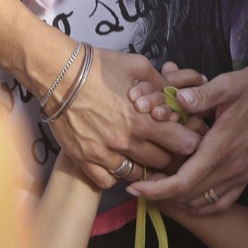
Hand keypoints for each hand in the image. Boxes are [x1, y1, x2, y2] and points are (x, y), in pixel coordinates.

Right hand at [48, 48, 202, 188]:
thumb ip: (160, 84)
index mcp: (141, 120)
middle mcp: (124, 142)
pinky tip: (117, 162)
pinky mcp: (83, 159)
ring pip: (135, 175)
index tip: (188, 139)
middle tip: (168, 148)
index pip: (179, 142)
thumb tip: (174, 96)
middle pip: (160, 162)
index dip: (188, 141)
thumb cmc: (99, 67)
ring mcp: (103, 154)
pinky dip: (114, 175)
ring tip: (142, 156)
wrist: (59, 74)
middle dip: (168, 155)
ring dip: (142, 168)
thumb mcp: (137, 66)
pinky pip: (106, 180)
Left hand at [125, 53, 247, 212]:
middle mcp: (232, 168)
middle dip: (160, 195)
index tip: (135, 188)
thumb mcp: (229, 83)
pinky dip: (202, 204)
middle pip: (189, 196)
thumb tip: (178, 98)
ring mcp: (242, 174)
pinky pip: (222, 201)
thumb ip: (202, 93)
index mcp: (222, 148)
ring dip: (179, 200)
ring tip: (157, 188)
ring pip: (204, 202)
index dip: (156, 190)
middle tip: (138, 185)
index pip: (183, 182)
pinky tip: (188, 196)